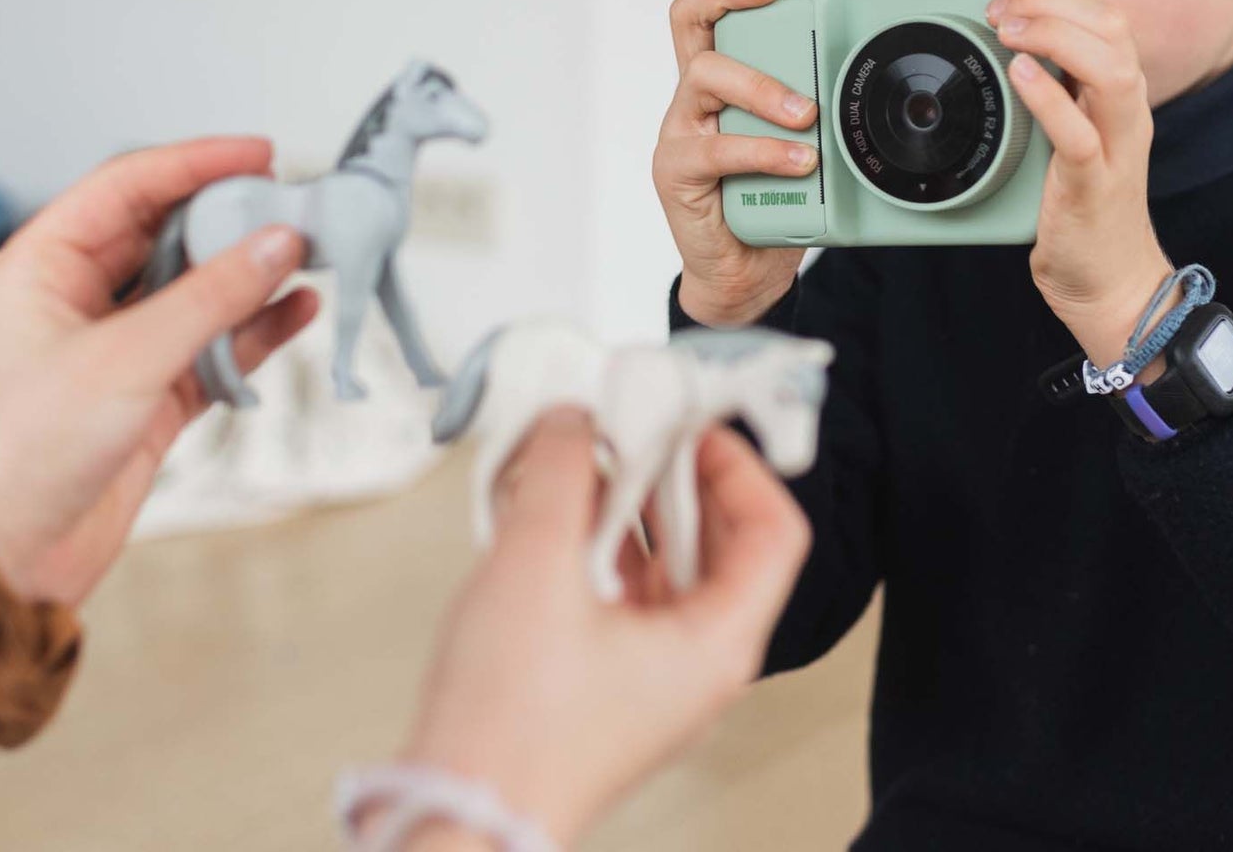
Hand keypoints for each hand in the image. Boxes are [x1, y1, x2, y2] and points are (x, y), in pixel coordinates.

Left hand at [0, 137, 319, 602]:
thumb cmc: (22, 452)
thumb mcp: (125, 360)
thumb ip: (211, 299)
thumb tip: (281, 243)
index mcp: (42, 266)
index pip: (127, 187)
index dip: (196, 163)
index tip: (262, 154)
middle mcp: (78, 300)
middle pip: (167, 234)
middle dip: (233, 219)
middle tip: (298, 207)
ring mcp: (117, 350)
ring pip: (197, 292)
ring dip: (252, 275)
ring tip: (314, 254)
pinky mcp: (149, 399)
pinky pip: (213, 348)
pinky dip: (255, 331)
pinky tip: (299, 312)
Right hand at [393, 409, 809, 844]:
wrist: (458, 816)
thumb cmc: (508, 726)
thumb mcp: (535, 564)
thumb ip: (561, 472)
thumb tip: (575, 421)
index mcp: (717, 643)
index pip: (774, 530)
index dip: (738, 465)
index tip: (688, 424)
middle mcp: (699, 665)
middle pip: (719, 544)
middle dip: (671, 479)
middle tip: (628, 431)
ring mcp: (654, 680)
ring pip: (667, 571)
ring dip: (627, 511)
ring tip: (577, 467)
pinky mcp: (607, 687)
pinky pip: (625, 600)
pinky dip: (596, 551)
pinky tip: (547, 521)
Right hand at [656, 0, 818, 325]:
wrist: (745, 273)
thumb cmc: (774, 201)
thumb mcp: (802, 140)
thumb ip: (821, 104)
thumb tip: (880, 72)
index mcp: (721, 80)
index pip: (715, 9)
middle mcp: (694, 98)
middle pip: (690, 20)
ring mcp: (681, 132)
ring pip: (704, 76)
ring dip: (762, 85)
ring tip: (806, 112)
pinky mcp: (677, 173)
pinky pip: (715, 150)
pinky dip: (762, 152)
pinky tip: (797, 161)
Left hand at [982, 0, 1175, 368]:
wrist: (1108, 280)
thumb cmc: (1078, 199)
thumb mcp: (1063, 123)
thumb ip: (1045, 78)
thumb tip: (998, 27)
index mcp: (1117, 84)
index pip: (1099, 5)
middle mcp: (1126, 106)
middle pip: (1109, 22)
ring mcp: (1117, 144)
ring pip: (1110, 67)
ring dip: (1053, 36)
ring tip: (1004, 28)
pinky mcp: (1096, 185)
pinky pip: (1083, 134)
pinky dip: (1051, 99)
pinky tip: (1019, 76)